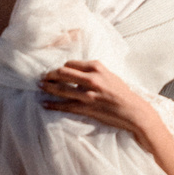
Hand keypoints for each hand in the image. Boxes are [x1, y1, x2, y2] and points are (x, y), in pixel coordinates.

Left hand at [39, 59, 157, 143]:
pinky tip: (45, 104)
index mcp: (97, 67)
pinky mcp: (87, 108)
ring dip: (48, 88)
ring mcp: (88, 94)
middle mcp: (91, 79)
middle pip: (63, 73)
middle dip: (50, 74)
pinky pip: (65, 106)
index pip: (71, 64)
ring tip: (40, 87)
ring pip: (61, 89)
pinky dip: (53, 105)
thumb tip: (78, 72)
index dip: (61, 67)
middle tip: (43, 77)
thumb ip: (94, 72)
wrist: (133, 111)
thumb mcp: (110, 75)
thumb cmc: (123, 93)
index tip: (56, 71)